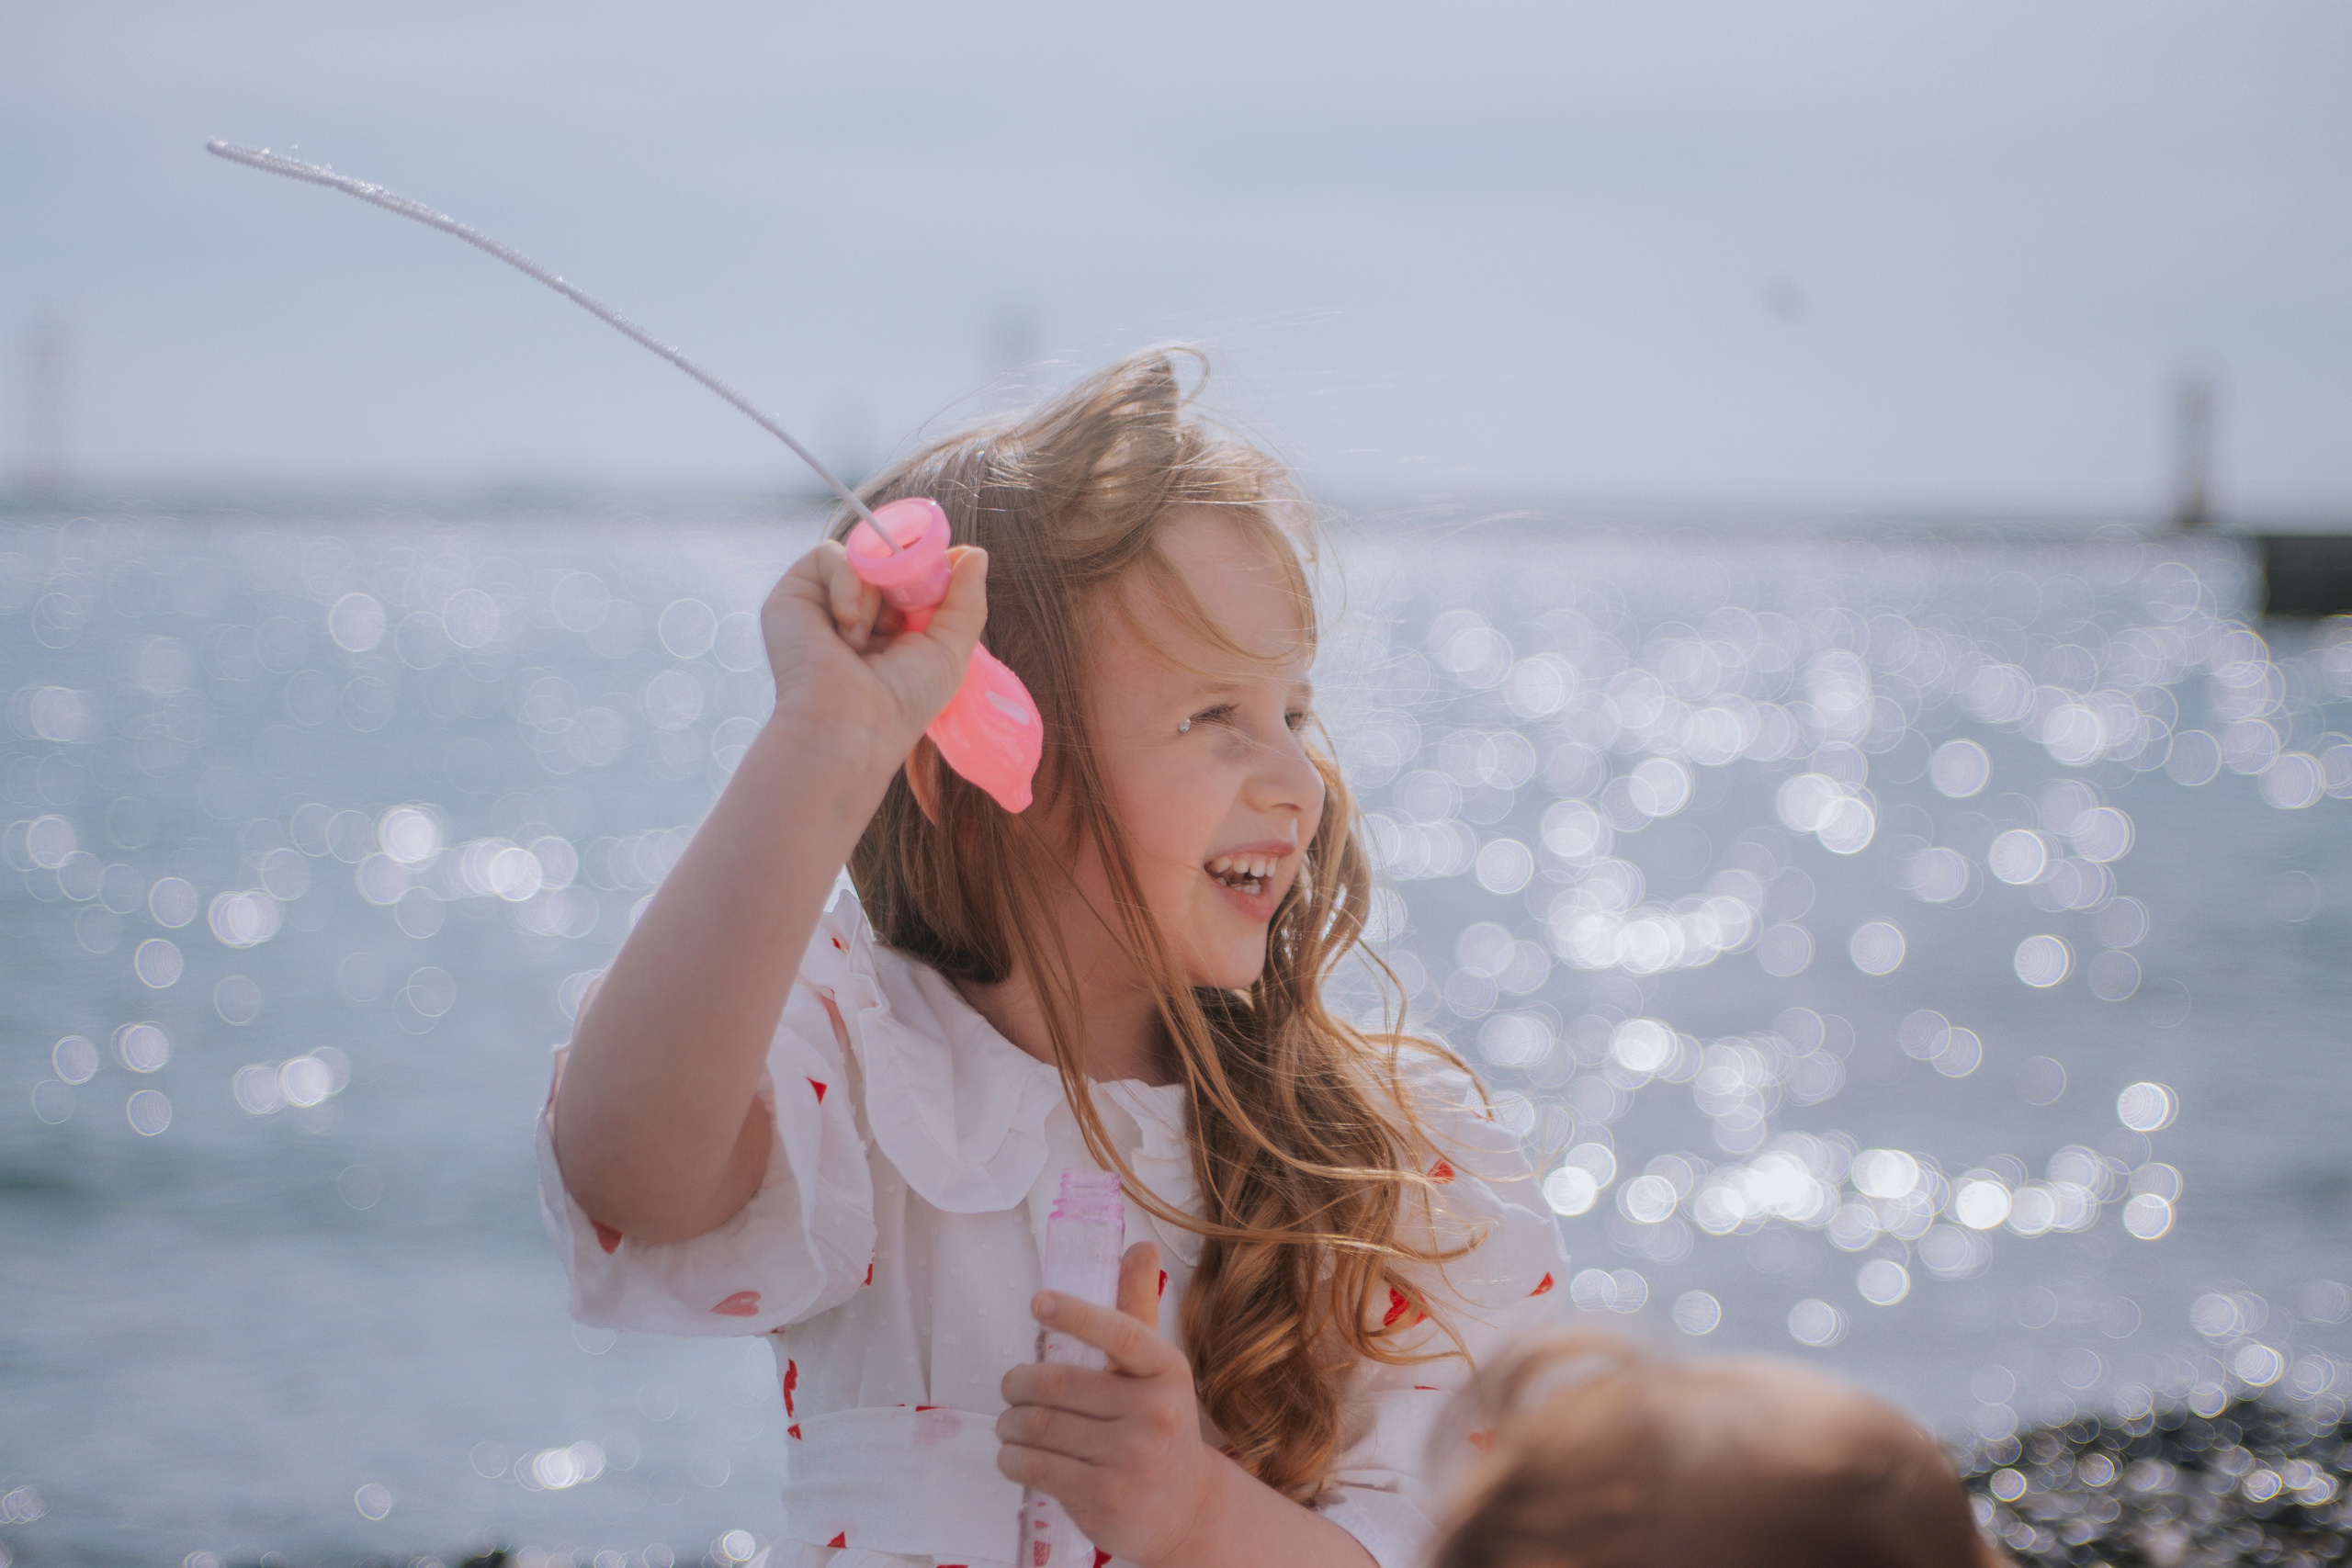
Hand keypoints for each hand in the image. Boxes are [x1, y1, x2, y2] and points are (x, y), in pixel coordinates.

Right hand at [759, 536, 989, 773]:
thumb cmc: (903, 700)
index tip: (944, 574)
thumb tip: (976, 553)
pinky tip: (848, 622)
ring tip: (865, 639)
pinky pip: (828, 554)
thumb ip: (966, 601)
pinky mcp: (794, 595)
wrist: (850, 724)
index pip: (913, 573)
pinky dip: (846, 581)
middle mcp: (860, 611)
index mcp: (893, 626)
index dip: (930, 569)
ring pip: (862, 556)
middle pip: (889, 558)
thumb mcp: (950, 650)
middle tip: (906, 612)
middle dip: (905, 578)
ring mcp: (825, 602)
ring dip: (875, 594)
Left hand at [997, 1242, 1218, 1566]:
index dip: (1077, 1315)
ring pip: (1039, 1426)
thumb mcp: (1157, 1369)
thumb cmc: (1160, 1427)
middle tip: (1011, 1389)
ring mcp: (1132, 1457)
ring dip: (1009, 1425)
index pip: (1121, 1333)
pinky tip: (1014, 1456)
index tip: (1039, 1302)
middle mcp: (1156, 1411)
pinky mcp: (1105, 1496)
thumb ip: (1137, 1309)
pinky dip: (1011, 1459)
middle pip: (1057, 1384)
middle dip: (1018, 1385)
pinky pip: (1035, 1466)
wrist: (1187, 1511)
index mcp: (1166, 1369)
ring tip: (1010, 1425)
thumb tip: (1140, 1245)